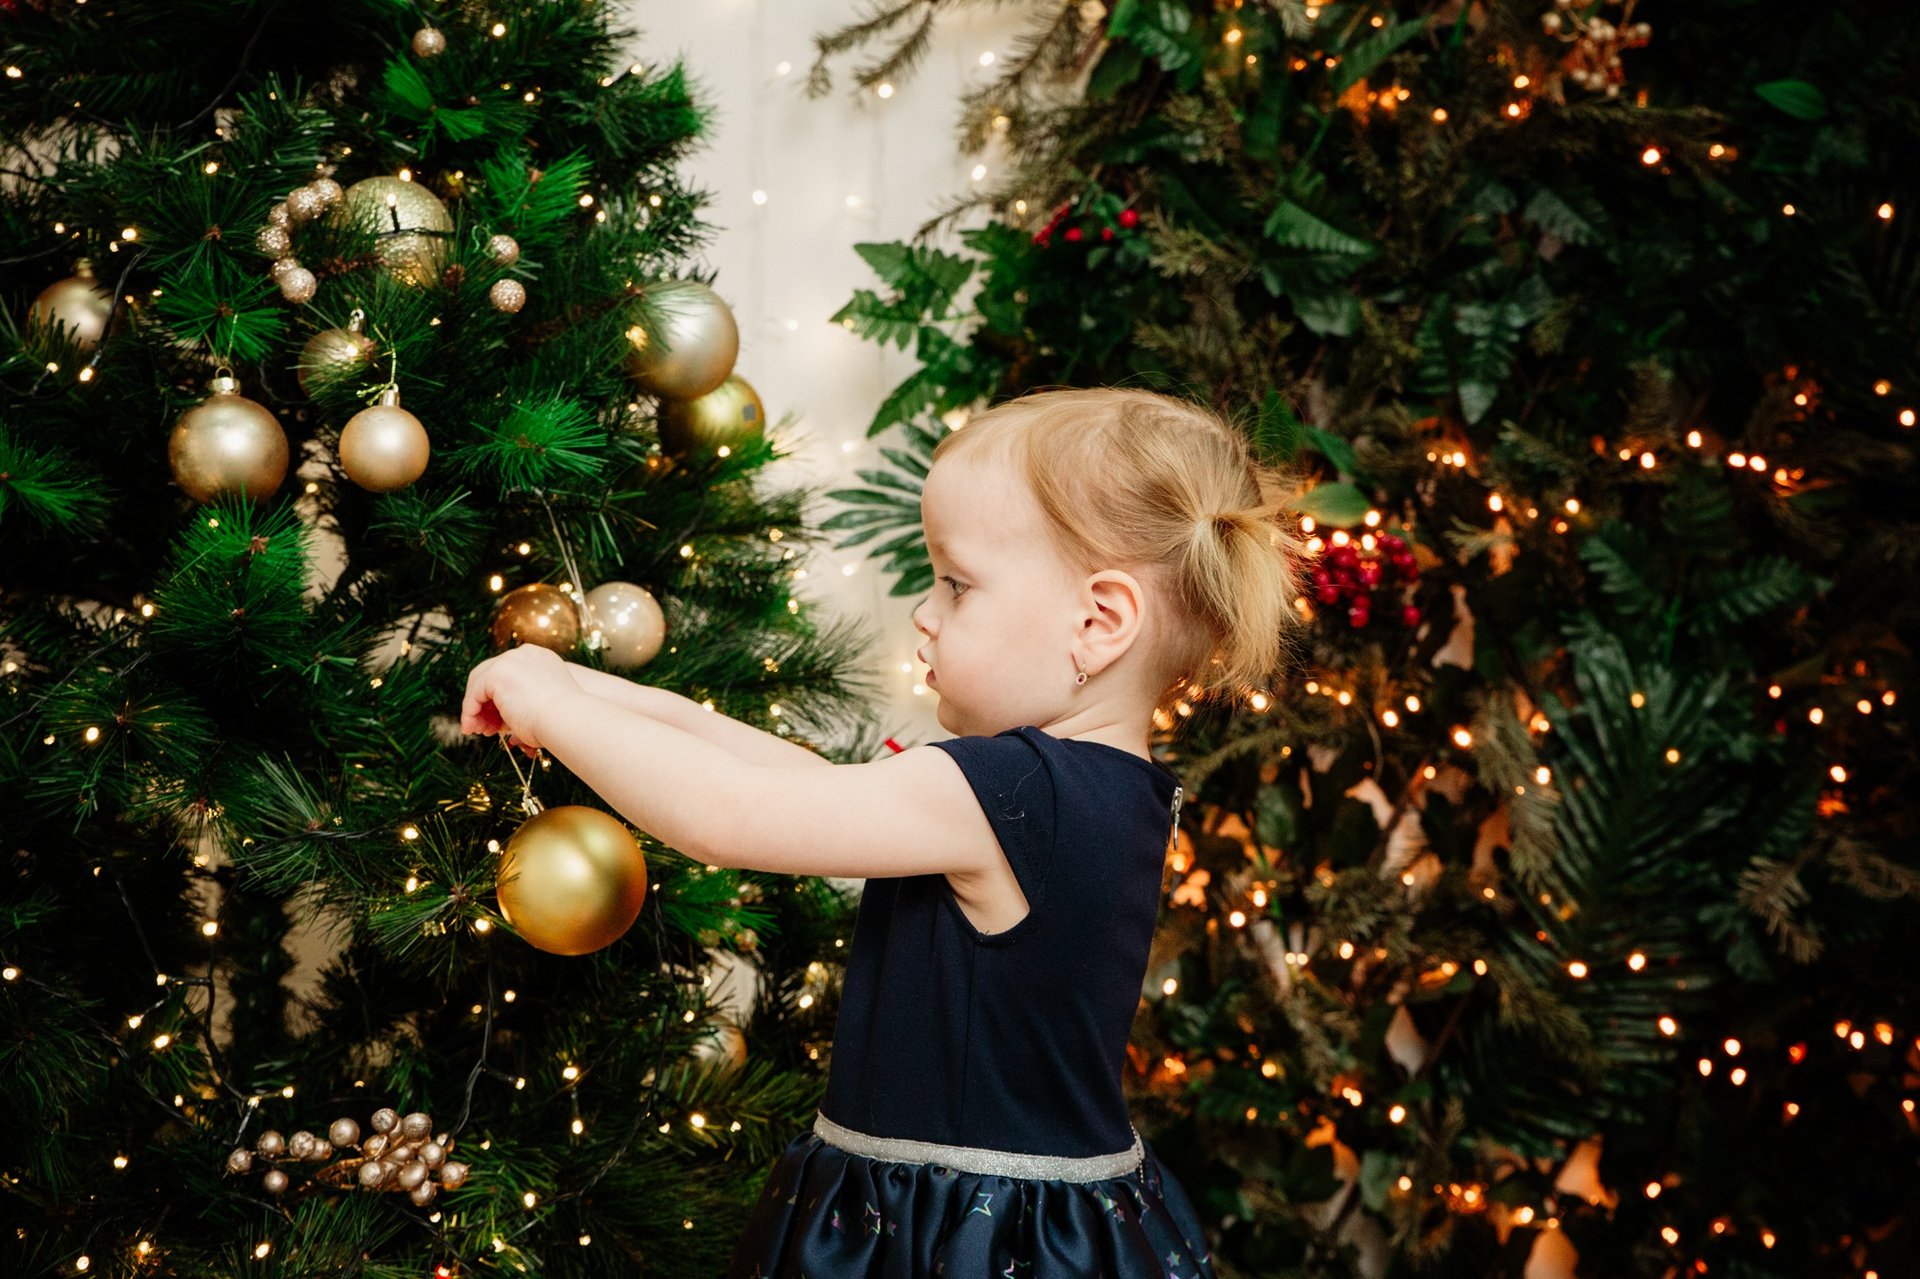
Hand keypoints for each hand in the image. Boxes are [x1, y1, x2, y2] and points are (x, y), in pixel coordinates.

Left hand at [460, 644, 575, 753]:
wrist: (566, 719)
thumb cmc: (561, 720)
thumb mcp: (544, 704)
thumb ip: (523, 701)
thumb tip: (501, 718)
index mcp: (540, 659)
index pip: (508, 674)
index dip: (497, 697)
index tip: (495, 719)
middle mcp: (525, 654)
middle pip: (490, 674)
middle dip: (484, 702)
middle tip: (482, 726)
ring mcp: (510, 660)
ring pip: (480, 682)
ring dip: (475, 709)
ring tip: (478, 730)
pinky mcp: (497, 672)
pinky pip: (474, 693)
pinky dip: (470, 711)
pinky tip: (472, 727)